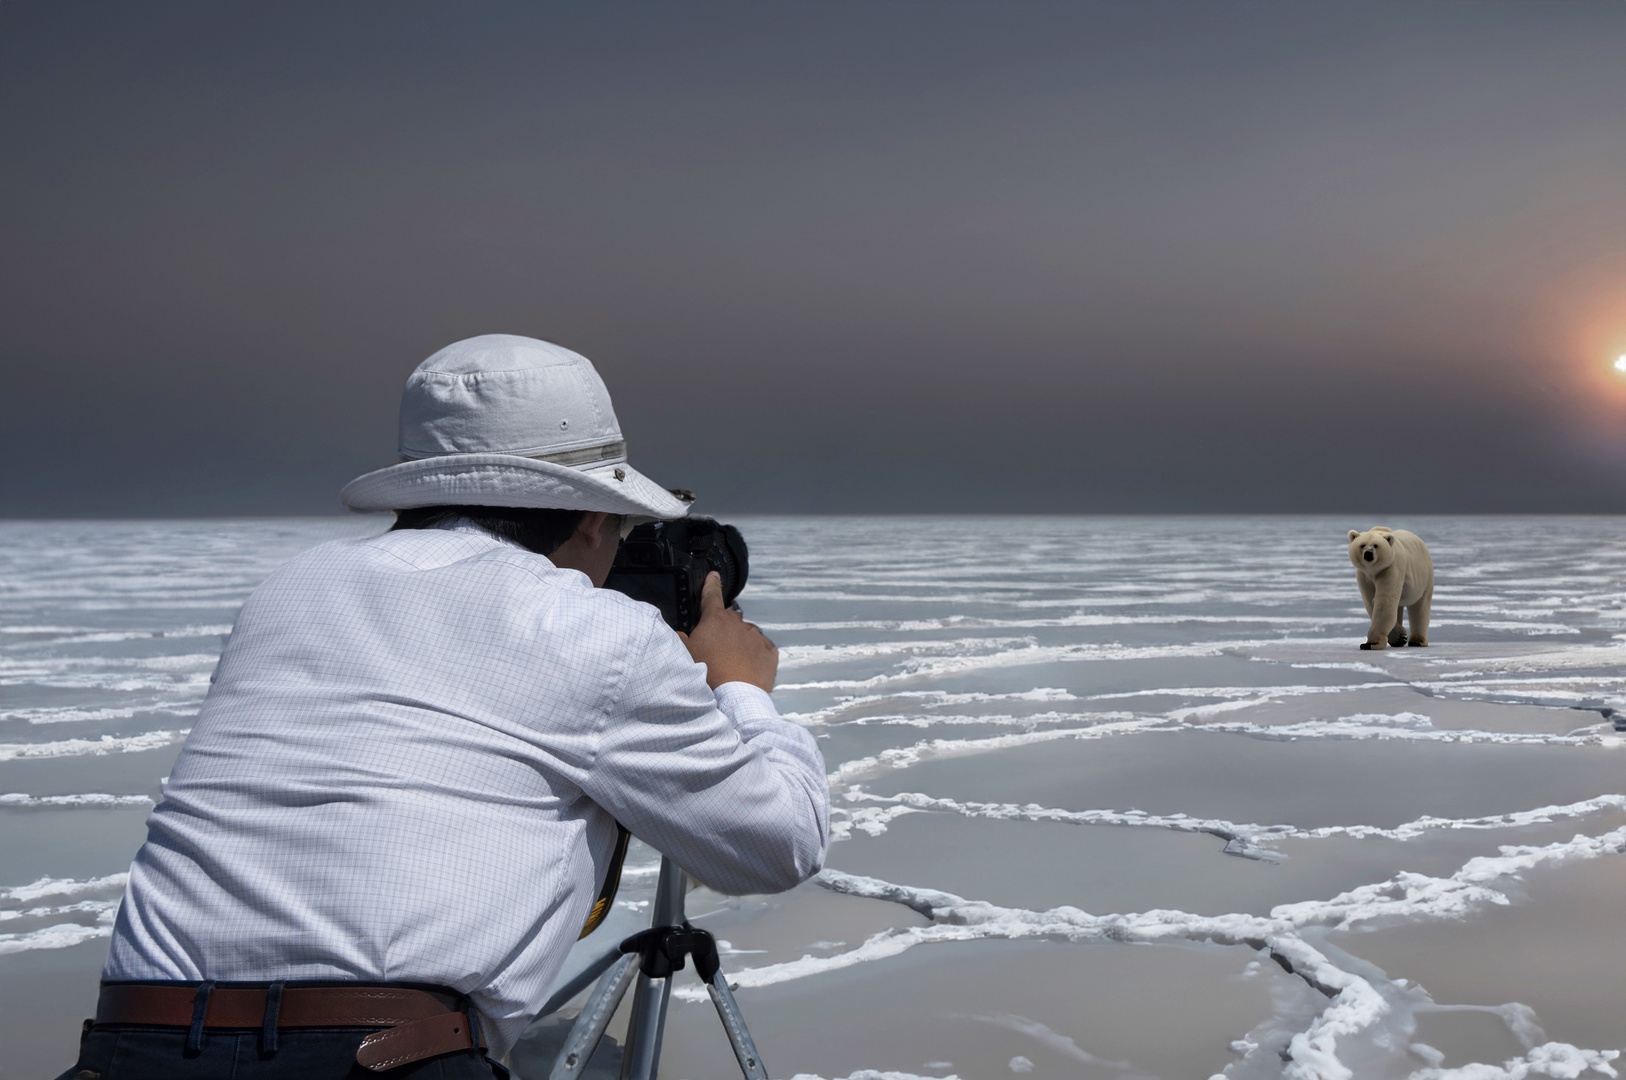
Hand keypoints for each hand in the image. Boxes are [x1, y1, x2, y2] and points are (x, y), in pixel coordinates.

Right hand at [679, 572, 777, 691]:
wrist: (736, 695)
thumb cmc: (708, 673)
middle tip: (715, 650)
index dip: (711, 584)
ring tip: (730, 664)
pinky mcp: (769, 652)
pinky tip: (747, 668)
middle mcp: (738, 623)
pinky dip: (755, 655)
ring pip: (746, 634)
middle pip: (729, 619)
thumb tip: (679, 634)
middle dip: (722, 630)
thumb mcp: (685, 654)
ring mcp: (756, 637)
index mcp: (715, 619)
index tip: (714, 576)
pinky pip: (762, 648)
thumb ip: (680, 638)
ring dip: (739, 644)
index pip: (711, 595)